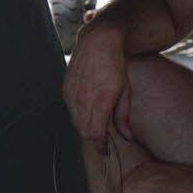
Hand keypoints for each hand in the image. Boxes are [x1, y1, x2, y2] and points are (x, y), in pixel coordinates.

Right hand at [63, 21, 132, 152]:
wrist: (97, 42)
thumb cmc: (115, 65)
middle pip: (84, 132)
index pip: (96, 135)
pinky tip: (88, 109)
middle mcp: (83, 100)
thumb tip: (127, 138)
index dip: (101, 147)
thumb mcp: (125, 91)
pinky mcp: (65, 90)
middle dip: (94, 138)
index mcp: (100, 102)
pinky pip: (70, 111)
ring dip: (86, 127)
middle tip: (103, 139)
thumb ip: (123, 117)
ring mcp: (72, 95)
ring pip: (76, 123)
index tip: (106, 151)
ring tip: (97, 123)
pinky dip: (78, 116)